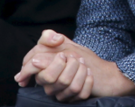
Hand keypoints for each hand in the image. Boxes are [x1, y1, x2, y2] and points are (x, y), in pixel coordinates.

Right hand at [16, 30, 134, 99]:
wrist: (100, 68)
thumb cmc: (78, 55)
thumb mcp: (63, 42)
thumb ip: (50, 37)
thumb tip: (53, 38)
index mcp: (41, 71)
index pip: (30, 68)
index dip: (47, 61)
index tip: (62, 56)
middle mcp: (48, 85)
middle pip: (51, 78)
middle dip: (69, 64)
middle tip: (76, 58)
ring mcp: (60, 94)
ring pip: (68, 86)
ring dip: (81, 70)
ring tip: (84, 64)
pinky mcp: (74, 99)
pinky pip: (80, 93)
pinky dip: (88, 81)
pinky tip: (90, 74)